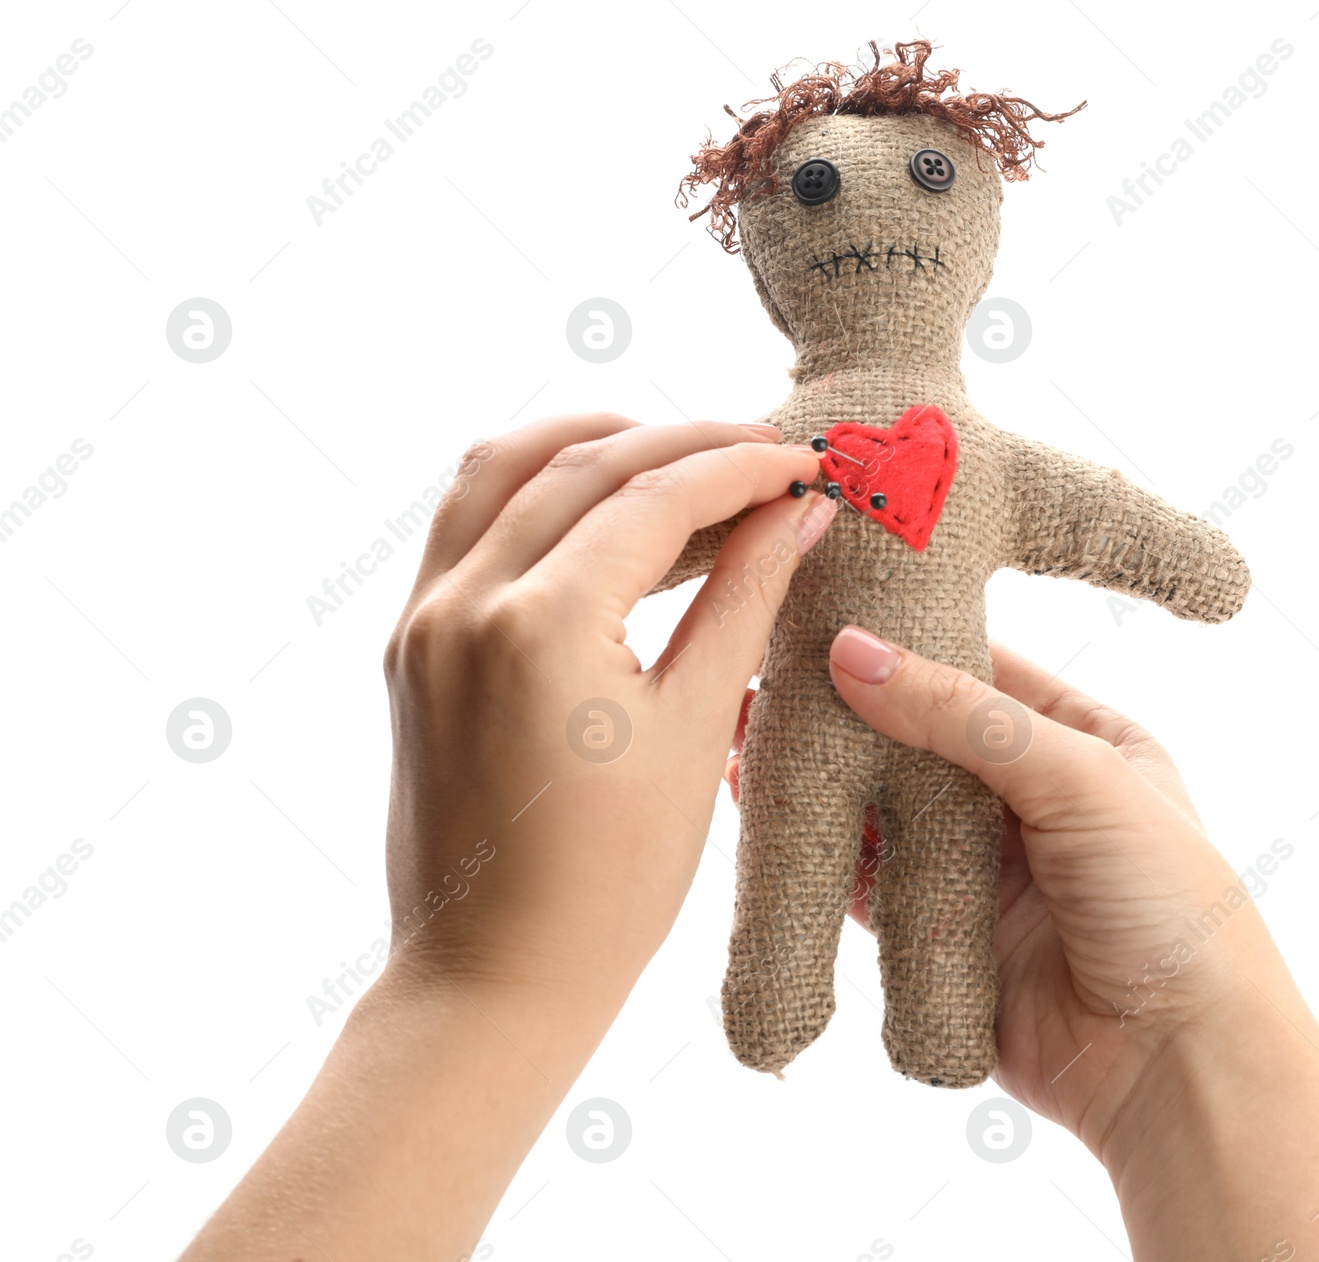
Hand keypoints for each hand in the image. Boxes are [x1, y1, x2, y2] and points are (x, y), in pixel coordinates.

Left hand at [381, 414, 832, 1004]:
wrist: (492, 981)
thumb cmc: (610, 885)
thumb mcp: (695, 731)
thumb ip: (745, 599)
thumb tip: (801, 511)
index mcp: (537, 627)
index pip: (653, 496)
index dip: (740, 466)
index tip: (803, 460)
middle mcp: (462, 602)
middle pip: (581, 462)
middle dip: (681, 442)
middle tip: (760, 451)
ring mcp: (423, 620)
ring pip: (504, 468)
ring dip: (594, 444)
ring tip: (680, 461)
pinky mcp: (410, 644)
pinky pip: (467, 522)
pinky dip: (536, 490)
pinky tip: (601, 511)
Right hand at [726, 632, 1261, 1148]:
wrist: (1180, 1069)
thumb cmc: (1169, 905)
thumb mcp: (1079, 776)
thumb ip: (963, 715)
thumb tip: (853, 651)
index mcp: (1087, 743)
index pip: (982, 669)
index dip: (911, 641)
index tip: (832, 615)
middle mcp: (1033, 801)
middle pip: (924, 740)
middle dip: (854, 711)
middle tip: (774, 673)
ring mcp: (989, 873)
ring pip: (890, 811)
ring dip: (830, 780)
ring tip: (753, 735)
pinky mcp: (947, 939)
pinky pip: (872, 887)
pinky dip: (825, 855)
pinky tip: (773, 817)